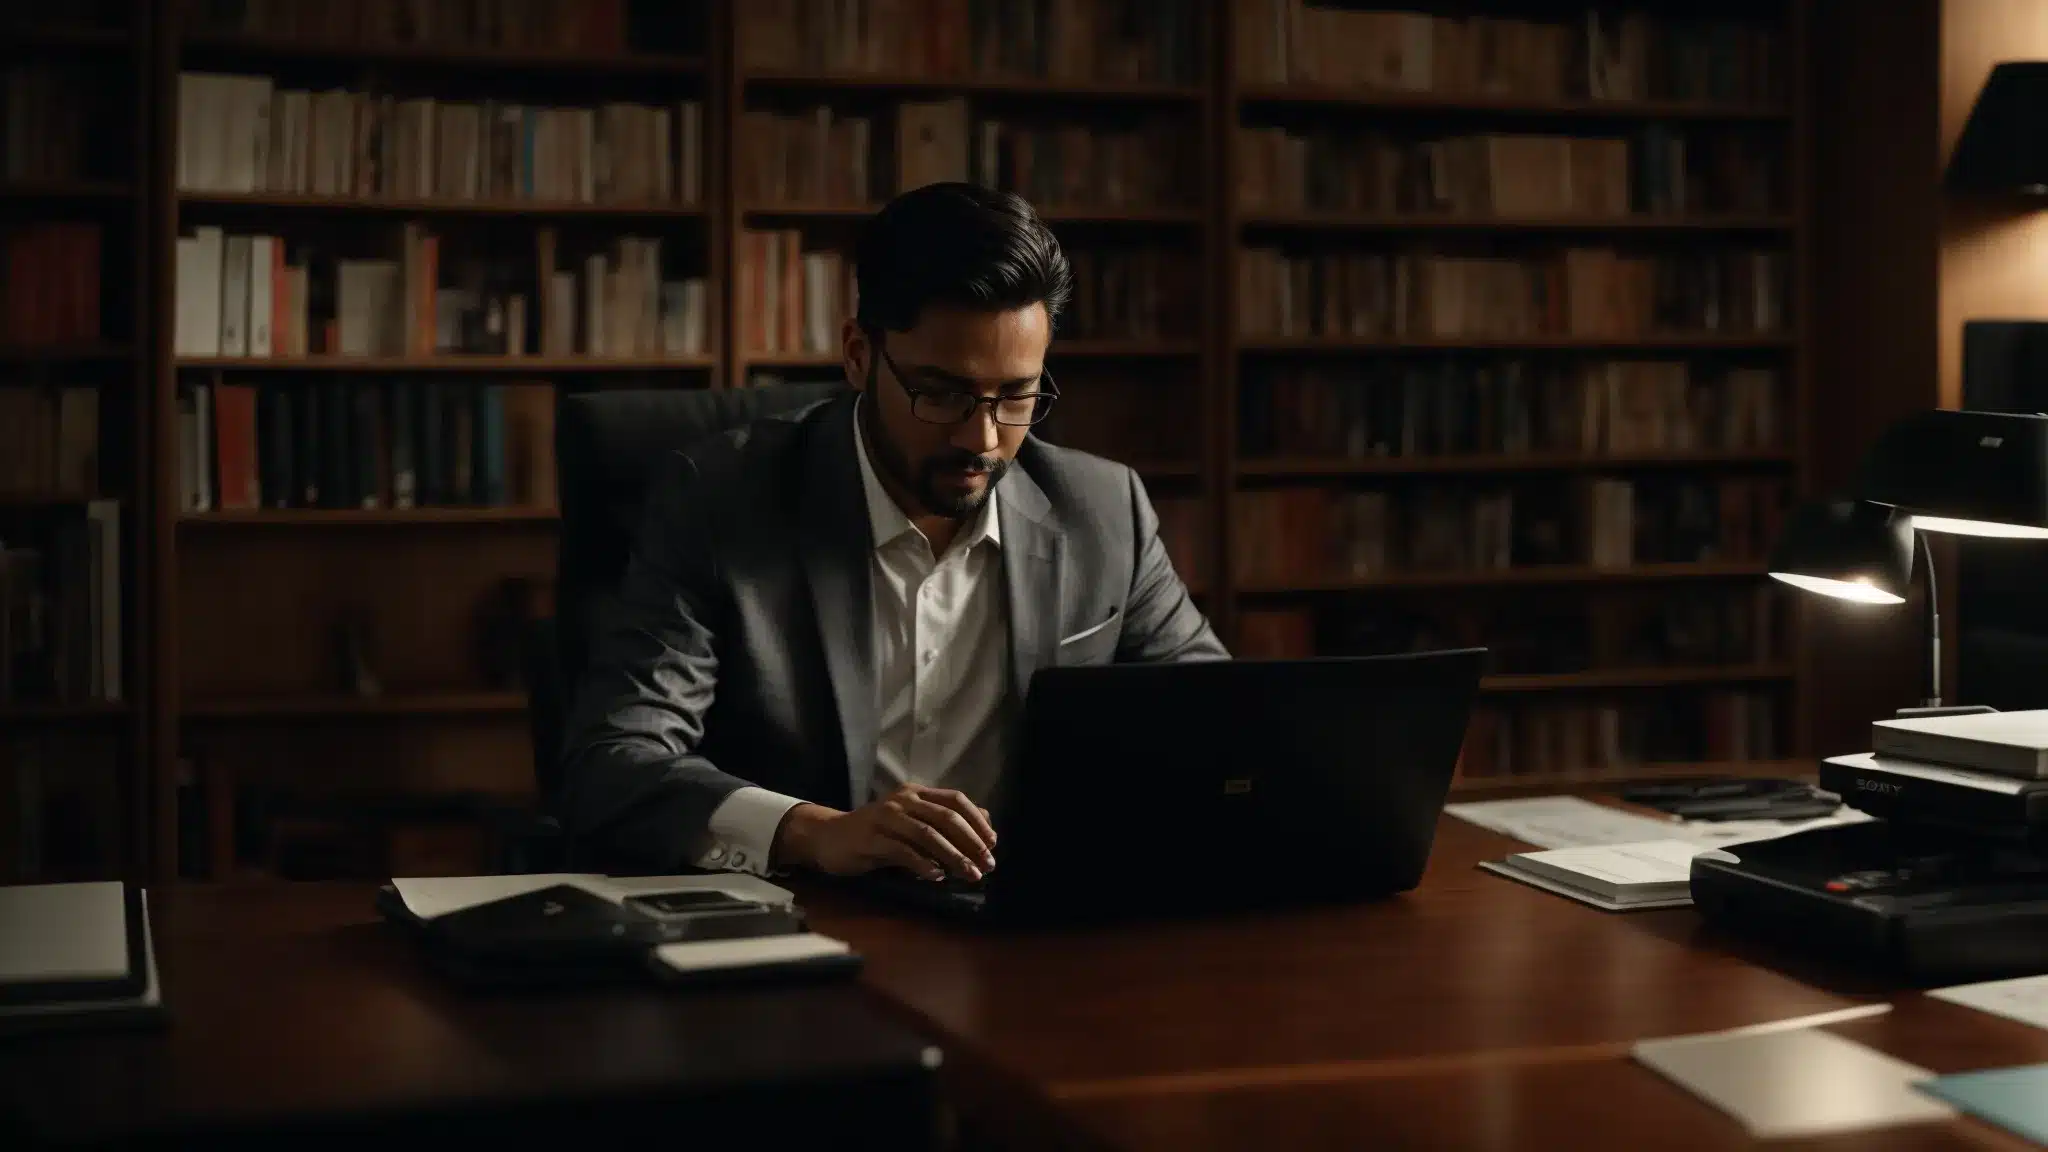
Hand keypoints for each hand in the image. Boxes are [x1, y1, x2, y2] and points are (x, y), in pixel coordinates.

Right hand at [773, 784, 996, 880]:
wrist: (828, 837)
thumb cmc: (875, 832)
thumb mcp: (911, 822)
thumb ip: (942, 822)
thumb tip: (987, 824)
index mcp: (916, 793)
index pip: (955, 800)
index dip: (977, 821)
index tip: (992, 844)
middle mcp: (902, 800)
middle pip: (946, 817)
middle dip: (971, 842)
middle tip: (987, 864)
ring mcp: (886, 817)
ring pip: (928, 834)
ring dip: (953, 857)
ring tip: (969, 874)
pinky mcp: (870, 838)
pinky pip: (902, 851)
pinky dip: (923, 865)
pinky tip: (936, 877)